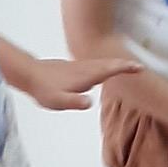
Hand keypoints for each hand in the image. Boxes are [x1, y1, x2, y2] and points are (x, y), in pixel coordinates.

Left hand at [21, 52, 139, 110]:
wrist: (29, 74)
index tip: (139, 68)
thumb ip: (74, 101)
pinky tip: (102, 70)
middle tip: (139, 67)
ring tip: (126, 67)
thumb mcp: (58, 101)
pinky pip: (93, 66)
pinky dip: (103, 66)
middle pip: (108, 64)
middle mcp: (84, 68)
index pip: (109, 70)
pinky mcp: (73, 68)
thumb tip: (89, 102)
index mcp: (85, 76)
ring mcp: (78, 67)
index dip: (124, 68)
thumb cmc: (44, 89)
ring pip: (100, 64)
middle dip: (123, 65)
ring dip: (114, 65)